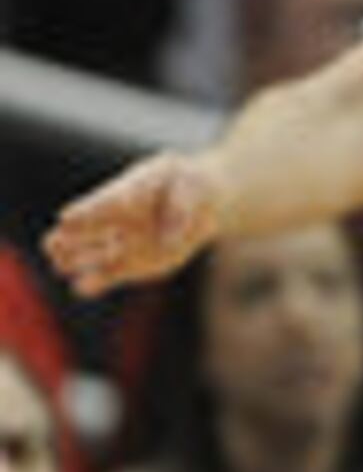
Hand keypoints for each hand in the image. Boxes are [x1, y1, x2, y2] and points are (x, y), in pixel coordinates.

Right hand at [45, 152, 220, 294]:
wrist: (200, 203)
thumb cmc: (188, 185)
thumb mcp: (191, 184)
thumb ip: (183, 208)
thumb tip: (170, 242)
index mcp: (123, 195)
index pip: (101, 203)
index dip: (85, 211)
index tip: (67, 217)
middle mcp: (115, 222)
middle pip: (84, 232)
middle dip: (67, 238)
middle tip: (53, 244)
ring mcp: (119, 244)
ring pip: (90, 256)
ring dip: (75, 261)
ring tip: (60, 266)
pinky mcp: (129, 265)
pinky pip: (107, 276)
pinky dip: (94, 283)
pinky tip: (82, 288)